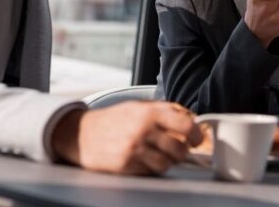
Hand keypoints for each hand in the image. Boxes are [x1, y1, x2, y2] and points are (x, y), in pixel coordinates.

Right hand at [52, 101, 201, 175]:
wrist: (81, 133)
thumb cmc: (114, 119)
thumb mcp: (139, 106)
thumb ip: (164, 111)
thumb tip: (190, 118)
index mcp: (150, 112)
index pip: (186, 125)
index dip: (196, 135)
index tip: (196, 139)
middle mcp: (143, 130)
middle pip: (179, 149)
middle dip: (182, 152)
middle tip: (179, 150)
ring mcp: (134, 149)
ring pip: (167, 164)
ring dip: (168, 162)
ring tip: (161, 155)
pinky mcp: (126, 165)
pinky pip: (150, 172)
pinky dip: (151, 168)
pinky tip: (144, 159)